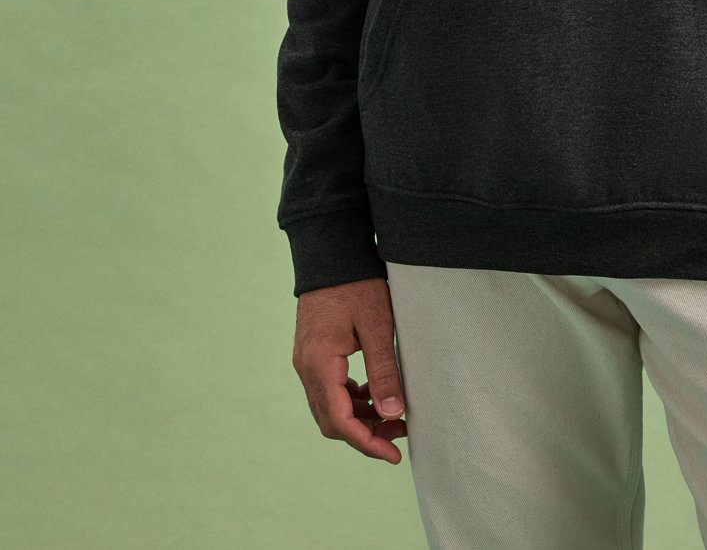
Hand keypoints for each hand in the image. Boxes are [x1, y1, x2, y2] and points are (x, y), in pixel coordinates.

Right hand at [292, 275, 408, 463]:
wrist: (332, 253)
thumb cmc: (357, 285)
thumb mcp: (378, 326)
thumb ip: (384, 371)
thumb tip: (393, 414)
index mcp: (319, 364)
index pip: (340, 421)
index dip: (367, 443)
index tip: (394, 454)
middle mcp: (306, 367)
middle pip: (332, 420)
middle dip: (366, 434)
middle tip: (400, 435)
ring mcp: (306, 361)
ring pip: (330, 407)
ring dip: (360, 417)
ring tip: (394, 415)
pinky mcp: (312, 354)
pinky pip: (329, 389)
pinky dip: (352, 399)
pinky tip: (374, 391)